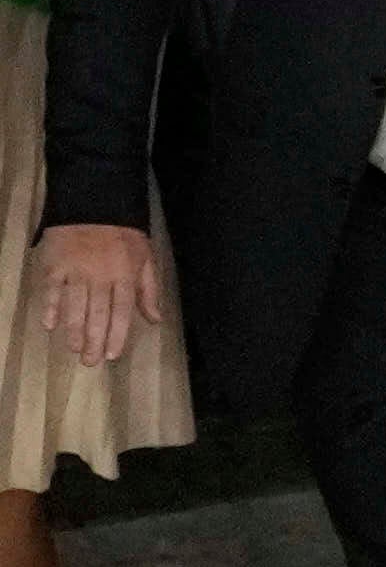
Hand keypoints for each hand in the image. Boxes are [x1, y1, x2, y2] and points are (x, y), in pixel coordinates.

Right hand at [31, 218, 161, 368]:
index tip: (111, 354)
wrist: (94, 204)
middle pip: (98, 313)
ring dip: (74, 330)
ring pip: (75, 305)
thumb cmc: (123, 235)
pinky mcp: (55, 264)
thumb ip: (149, 290)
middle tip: (90, 363)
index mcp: (126, 275)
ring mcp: (77, 270)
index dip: (117, 334)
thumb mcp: (146, 258)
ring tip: (74, 349)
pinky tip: (49, 325)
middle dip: (95, 340)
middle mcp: (102, 276)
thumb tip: (155, 319)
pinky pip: (51, 289)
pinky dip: (50, 307)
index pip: (122, 311)